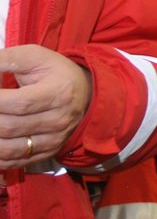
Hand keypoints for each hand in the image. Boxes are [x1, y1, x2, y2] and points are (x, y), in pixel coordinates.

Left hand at [0, 46, 91, 168]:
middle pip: (10, 127)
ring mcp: (54, 139)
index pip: (19, 103)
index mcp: (58, 93)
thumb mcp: (32, 56)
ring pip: (10, 149)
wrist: (85, 93)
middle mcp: (59, 120)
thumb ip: (4, 60)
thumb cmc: (54, 71)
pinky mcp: (47, 152)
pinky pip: (15, 162)